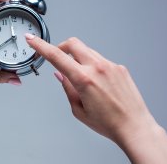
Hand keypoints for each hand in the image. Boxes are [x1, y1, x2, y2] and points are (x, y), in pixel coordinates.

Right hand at [25, 34, 166, 162]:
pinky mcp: (119, 68)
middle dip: (61, 47)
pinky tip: (96, 82)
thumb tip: (60, 75)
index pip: (56, 57)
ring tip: (81, 77)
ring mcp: (110, 66)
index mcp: (84, 79)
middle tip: (58, 58)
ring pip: (87, 51)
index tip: (32, 40)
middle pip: (73, 44)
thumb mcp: (78, 110)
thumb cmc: (108, 123)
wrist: (134, 126)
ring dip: (77, 58)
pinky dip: (92, 65)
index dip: (41, 46)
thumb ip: (67, 88)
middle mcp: (98, 68)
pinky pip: (100, 59)